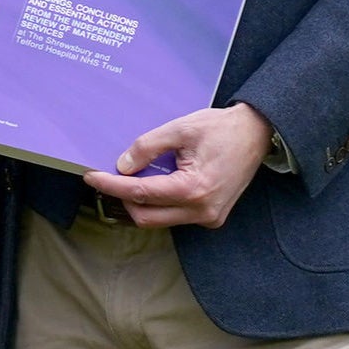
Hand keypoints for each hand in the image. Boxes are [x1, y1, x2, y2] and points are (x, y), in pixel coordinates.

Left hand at [82, 102, 274, 229]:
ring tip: (132, 177)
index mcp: (194, 189)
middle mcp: (202, 211)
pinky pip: (175, 216)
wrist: (256, 133)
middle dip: (123, 198)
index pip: (140, 194)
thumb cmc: (222, 128)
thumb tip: (123, 165)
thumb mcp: (181, 129)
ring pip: (160, 220)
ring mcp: (208, 218)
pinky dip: (160, 203)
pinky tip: (156, 183)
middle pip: (146, 217)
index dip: (112, 185)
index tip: (91, 176)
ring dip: (141, 202)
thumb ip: (148, 146)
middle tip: (108, 177)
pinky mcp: (211, 217)